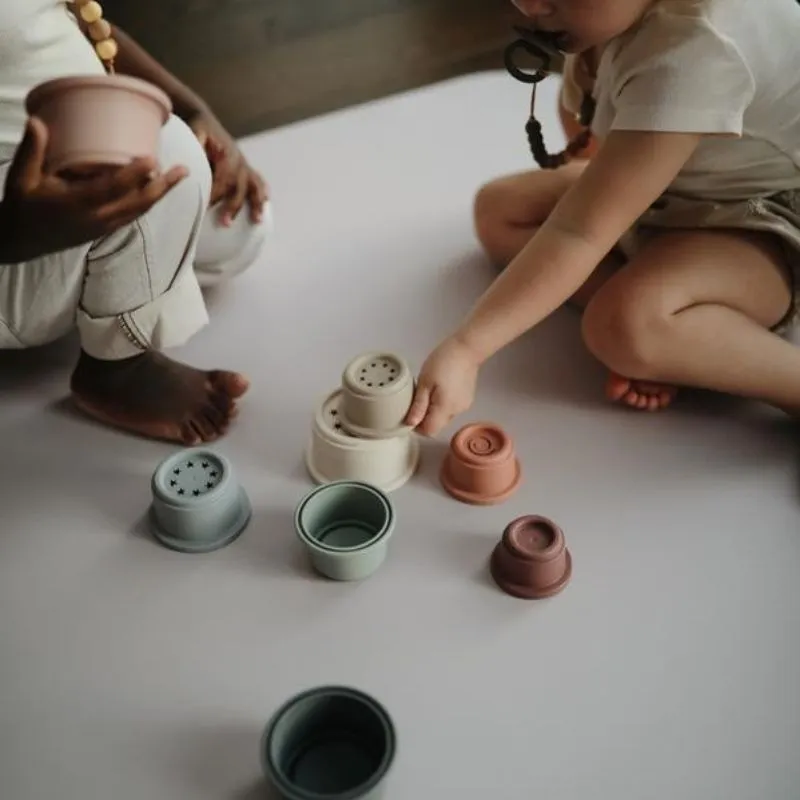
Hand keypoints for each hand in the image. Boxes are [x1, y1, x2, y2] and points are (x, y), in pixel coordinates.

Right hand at [0, 117, 186, 261]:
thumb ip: (31, 151)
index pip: (112, 190)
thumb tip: (37, 122)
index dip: (133, 176)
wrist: (21, 241)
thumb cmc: (22, 206)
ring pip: (140, 210)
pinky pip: (133, 214)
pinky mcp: (106, 229)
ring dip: (161, 193)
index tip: (152, 159)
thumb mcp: (20, 178)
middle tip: (183, 169)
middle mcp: (97, 218)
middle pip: (138, 203)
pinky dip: (148, 201)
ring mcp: (104, 226)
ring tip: (178, 175)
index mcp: (77, 205)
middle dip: (162, 187)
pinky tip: (159, 189)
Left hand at [187, 109, 267, 225]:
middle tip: (225, 223)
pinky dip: (262, 193)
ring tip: (257, 220)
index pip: (223, 179)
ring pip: (253, 186)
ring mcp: (244, 164)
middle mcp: (239, 160)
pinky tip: (266, 204)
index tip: (206, 208)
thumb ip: (195, 149)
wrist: (203, 118)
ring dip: (256, 204)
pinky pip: (257, 181)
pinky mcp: (245, 168)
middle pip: (239, 187)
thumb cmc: (196, 130)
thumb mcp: (194, 135)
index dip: (216, 194)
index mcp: (227, 154)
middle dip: (233, 205)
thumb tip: (190, 167)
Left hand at [404, 336, 479, 436]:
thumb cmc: (443, 361)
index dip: (417, 427)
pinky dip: (443, 404)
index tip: (410, 413)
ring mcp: (464, 406)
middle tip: (418, 398)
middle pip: (437, 425)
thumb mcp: (424, 382)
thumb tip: (411, 424)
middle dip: (425, 417)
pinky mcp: (467, 399)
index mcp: (445, 408)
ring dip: (434, 410)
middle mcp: (456, 411)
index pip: (429, 431)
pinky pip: (451, 409)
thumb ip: (418, 405)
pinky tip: (441, 388)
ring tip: (430, 391)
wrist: (466, 348)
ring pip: (444, 417)